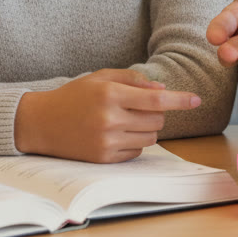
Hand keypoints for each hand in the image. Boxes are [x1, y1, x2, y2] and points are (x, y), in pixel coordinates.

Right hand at [13, 68, 200, 162]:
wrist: (40, 123)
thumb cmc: (74, 96)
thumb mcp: (101, 77)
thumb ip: (133, 80)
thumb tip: (163, 88)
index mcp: (110, 95)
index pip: (156, 99)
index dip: (179, 100)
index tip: (197, 99)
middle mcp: (109, 119)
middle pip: (157, 120)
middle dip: (156, 113)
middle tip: (138, 108)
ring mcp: (106, 141)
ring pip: (150, 138)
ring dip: (146, 129)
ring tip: (126, 120)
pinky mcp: (102, 159)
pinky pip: (136, 152)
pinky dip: (134, 143)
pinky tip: (116, 134)